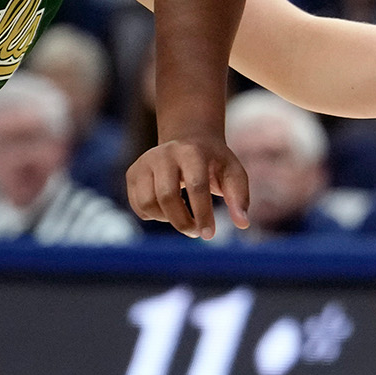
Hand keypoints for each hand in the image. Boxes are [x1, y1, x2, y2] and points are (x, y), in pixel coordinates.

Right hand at [126, 135, 249, 239]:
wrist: (188, 139)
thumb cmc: (214, 162)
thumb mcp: (233, 173)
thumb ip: (239, 197)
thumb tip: (243, 224)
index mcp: (191, 151)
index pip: (195, 185)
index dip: (202, 213)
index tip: (209, 235)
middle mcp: (163, 154)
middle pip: (166, 197)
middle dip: (183, 222)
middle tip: (197, 232)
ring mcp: (144, 162)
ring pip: (148, 204)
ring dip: (168, 219)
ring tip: (184, 216)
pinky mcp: (132, 173)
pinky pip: (138, 206)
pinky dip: (154, 216)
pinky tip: (170, 209)